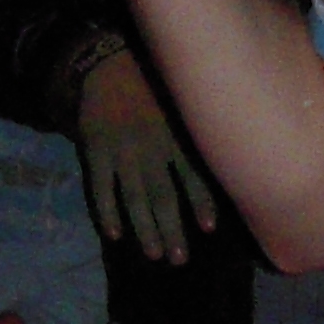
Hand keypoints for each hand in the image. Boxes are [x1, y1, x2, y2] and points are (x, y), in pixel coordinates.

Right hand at [79, 45, 217, 261]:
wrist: (109, 63)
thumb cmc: (154, 90)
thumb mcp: (181, 107)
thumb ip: (195, 138)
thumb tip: (228, 164)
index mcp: (176, 136)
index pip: (193, 174)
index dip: (201, 202)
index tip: (210, 229)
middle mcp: (151, 147)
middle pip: (163, 195)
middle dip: (172, 229)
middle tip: (178, 260)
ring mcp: (121, 150)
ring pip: (134, 197)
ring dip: (144, 228)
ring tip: (153, 254)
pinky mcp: (95, 150)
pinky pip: (100, 187)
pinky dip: (106, 211)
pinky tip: (112, 235)